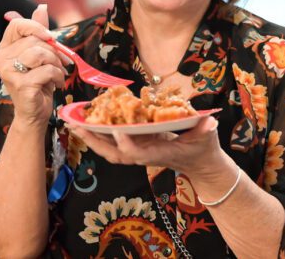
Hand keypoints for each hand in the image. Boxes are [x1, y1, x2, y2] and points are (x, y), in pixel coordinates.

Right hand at [0, 4, 70, 129]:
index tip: (51, 37)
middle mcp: (1, 59)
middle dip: (54, 51)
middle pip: (35, 40)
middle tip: (61, 64)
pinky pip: (47, 70)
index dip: (37, 27)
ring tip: (58, 74)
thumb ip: (39, 32)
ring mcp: (8, 72)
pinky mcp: (21, 84)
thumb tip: (41, 7)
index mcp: (4, 49)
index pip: (17, 25)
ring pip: (40, 53)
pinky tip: (56, 84)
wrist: (35, 113)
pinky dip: (58, 76)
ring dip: (57, 64)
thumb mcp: (40, 55)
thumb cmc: (38, 82)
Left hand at [69, 116, 227, 176]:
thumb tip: (210, 122)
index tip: (116, 129)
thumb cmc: (203, 148)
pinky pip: (112, 143)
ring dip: (91, 138)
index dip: (127, 143)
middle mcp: (144, 155)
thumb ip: (207, 129)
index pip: (139, 153)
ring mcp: (138, 152)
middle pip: (114, 153)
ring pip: (109, 149)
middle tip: (76, 125)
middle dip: (95, 141)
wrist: (199, 162)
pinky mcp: (136, 147)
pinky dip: (98, 134)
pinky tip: (87, 121)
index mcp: (159, 153)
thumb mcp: (207, 136)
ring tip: (74, 122)